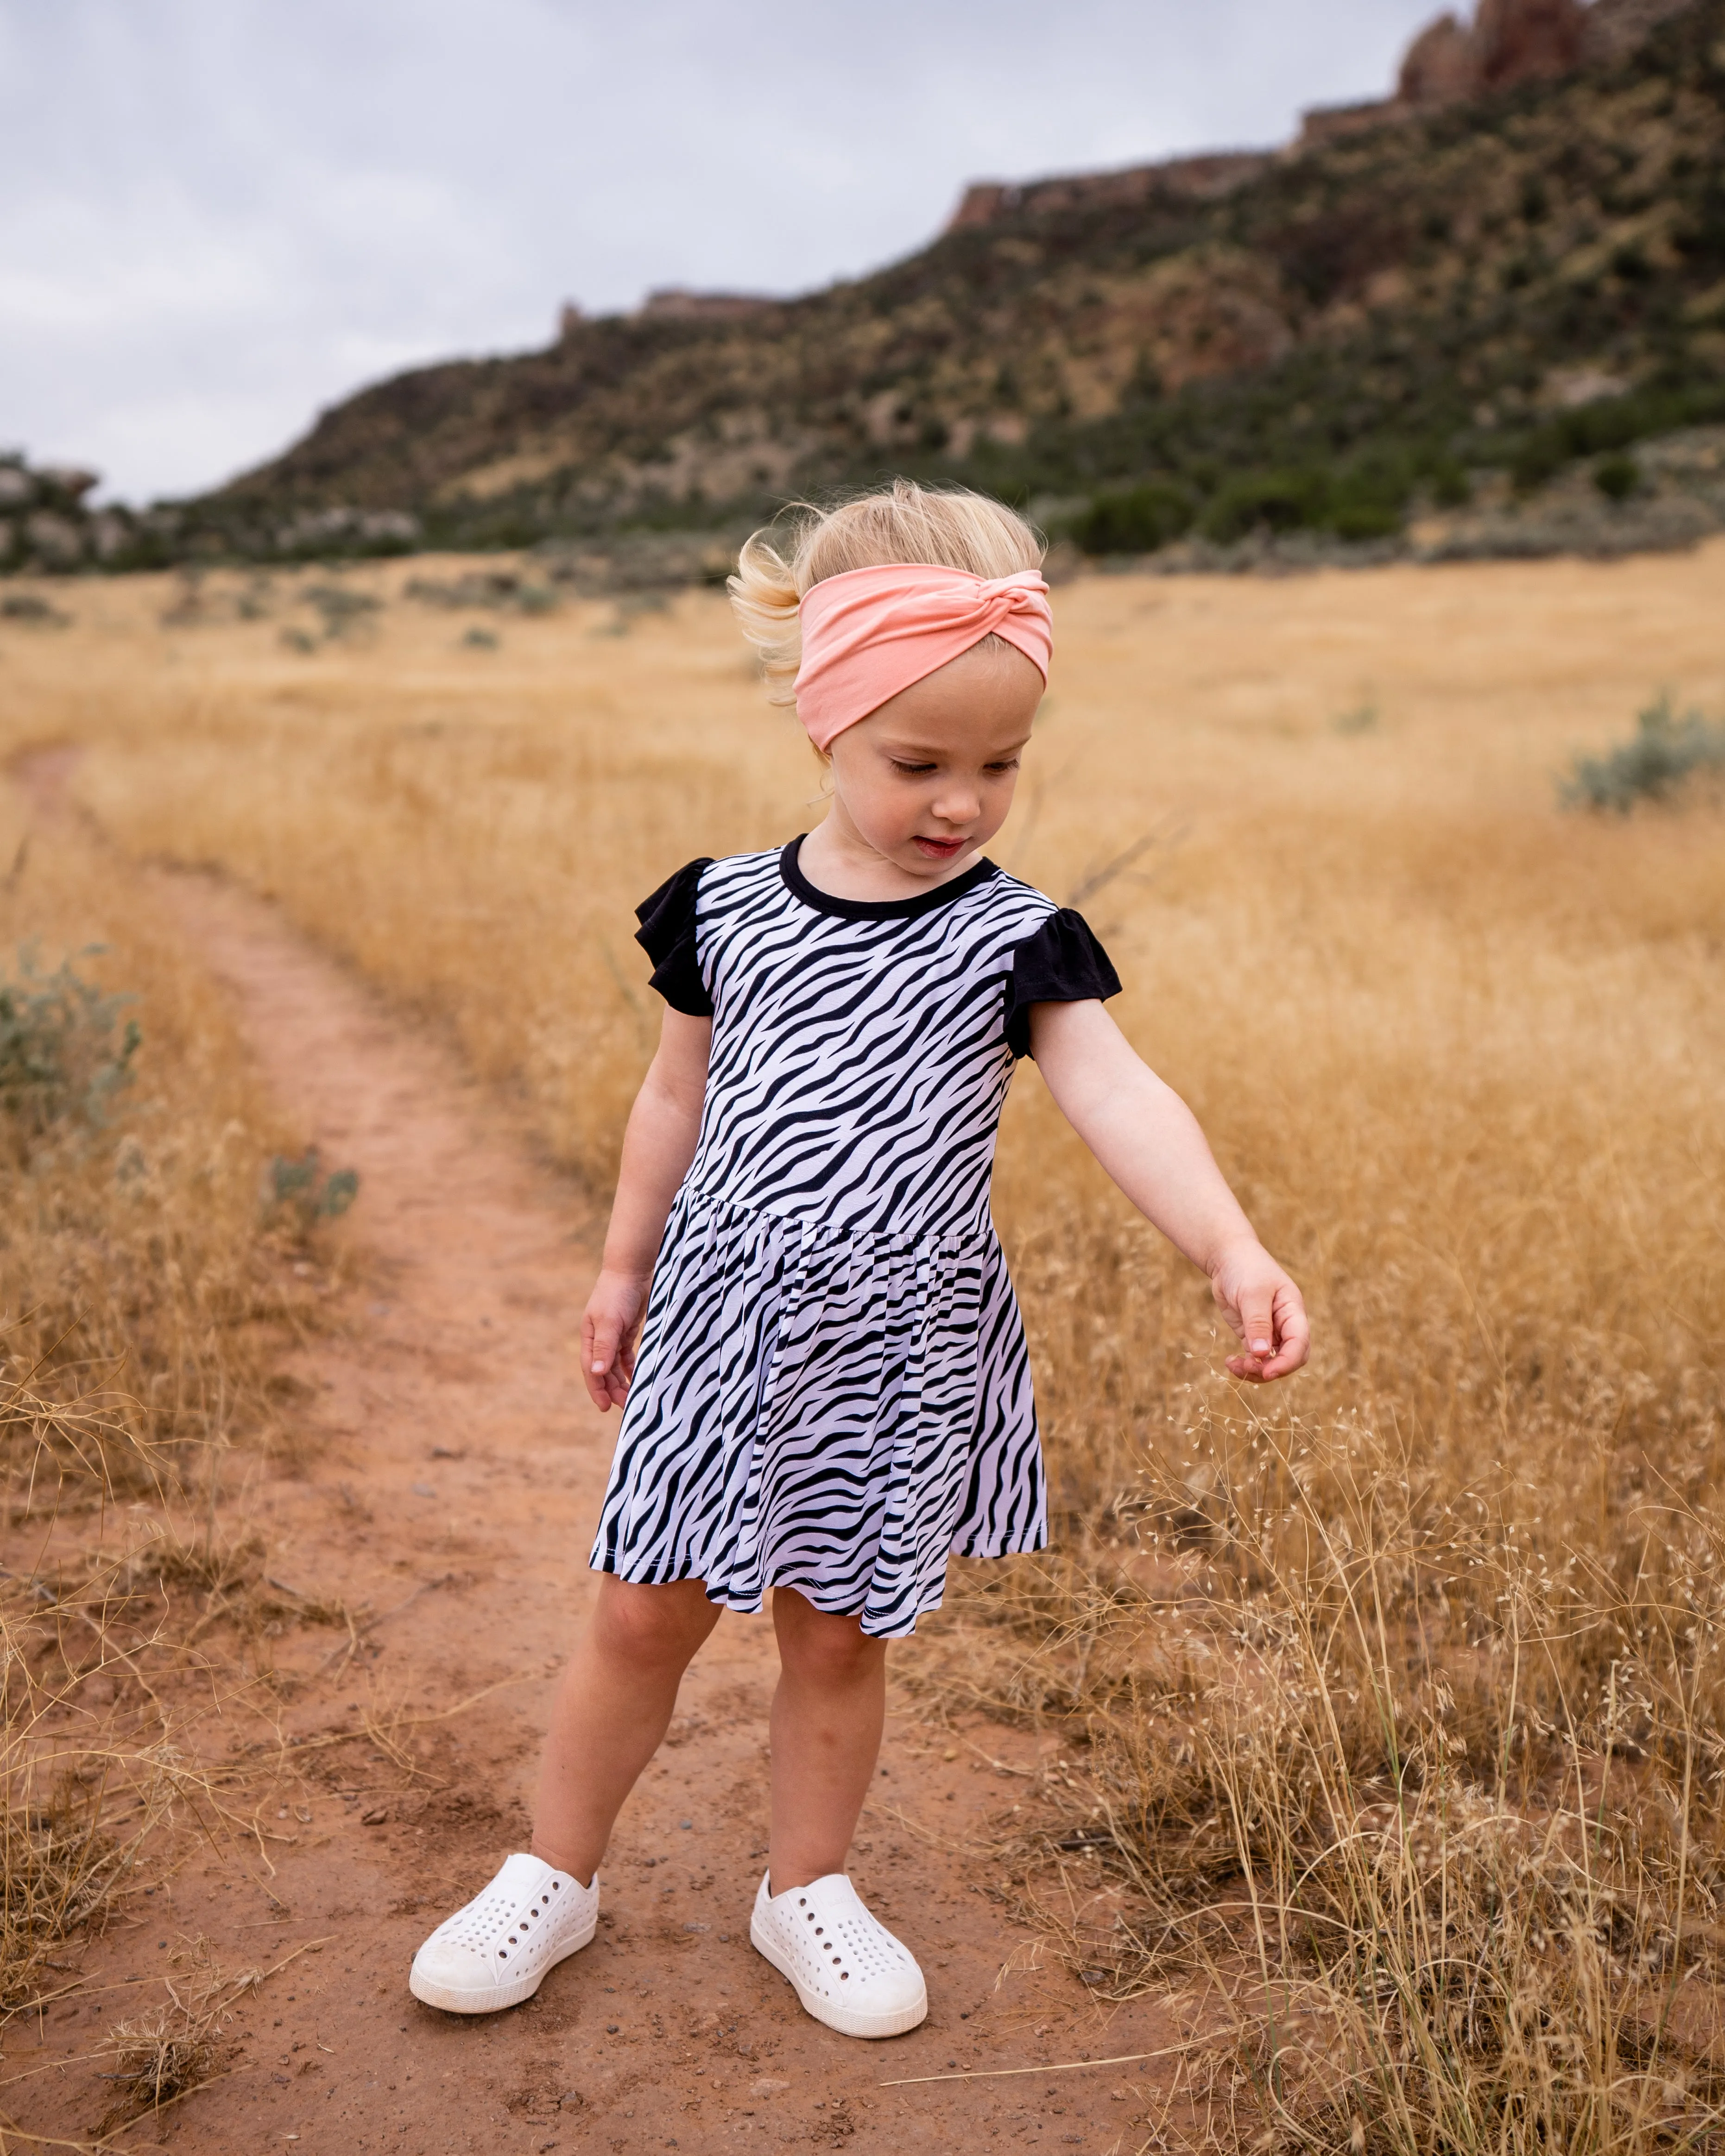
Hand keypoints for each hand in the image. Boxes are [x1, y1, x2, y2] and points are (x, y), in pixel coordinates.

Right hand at [581, 1268, 648, 1410]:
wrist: (633, 1269)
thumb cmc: (618, 1294)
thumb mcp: (610, 1322)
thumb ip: (604, 1347)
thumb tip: (596, 1373)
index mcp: (590, 1336)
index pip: (590, 1369)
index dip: (597, 1389)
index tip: (606, 1408)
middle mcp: (599, 1337)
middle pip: (603, 1370)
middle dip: (611, 1389)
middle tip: (625, 1406)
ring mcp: (613, 1333)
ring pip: (614, 1365)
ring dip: (621, 1381)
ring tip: (631, 1397)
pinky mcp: (627, 1329)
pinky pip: (626, 1354)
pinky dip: (630, 1366)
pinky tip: (637, 1377)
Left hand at [1208, 1239, 1309, 1382]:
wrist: (1228, 1258)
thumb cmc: (1245, 1269)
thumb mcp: (1252, 1293)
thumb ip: (1257, 1323)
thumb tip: (1261, 1354)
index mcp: (1293, 1312)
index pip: (1299, 1343)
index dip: (1287, 1362)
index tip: (1268, 1372)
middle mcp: (1286, 1325)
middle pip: (1290, 1357)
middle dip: (1272, 1369)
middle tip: (1248, 1368)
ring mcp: (1270, 1331)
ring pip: (1272, 1362)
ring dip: (1256, 1370)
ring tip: (1235, 1365)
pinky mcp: (1253, 1335)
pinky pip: (1255, 1358)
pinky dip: (1245, 1365)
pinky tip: (1230, 1362)